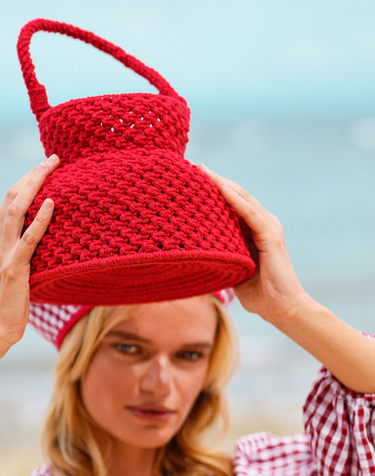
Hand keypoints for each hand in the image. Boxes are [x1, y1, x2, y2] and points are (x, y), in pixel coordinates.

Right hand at [0, 154, 59, 347]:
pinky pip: (29, 239)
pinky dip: (40, 219)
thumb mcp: (15, 266)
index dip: (27, 180)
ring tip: (51, 167)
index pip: (11, 200)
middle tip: (53, 157)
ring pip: (17, 210)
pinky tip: (51, 203)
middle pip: (13, 197)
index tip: (45, 165)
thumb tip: (45, 234)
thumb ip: (23, 248)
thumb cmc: (8, 299)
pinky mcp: (15, 268)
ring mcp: (4, 253)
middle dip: (33, 174)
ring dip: (35, 186)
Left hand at [199, 165, 308, 324]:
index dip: (214, 188)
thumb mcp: (233, 269)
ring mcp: (268, 227)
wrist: (282, 309)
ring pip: (242, 198)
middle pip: (236, 194)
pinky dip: (234, 198)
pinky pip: (249, 212)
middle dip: (215, 179)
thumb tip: (195, 253)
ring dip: (222, 183)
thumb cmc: (258, 293)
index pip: (232, 202)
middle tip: (193, 166)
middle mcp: (263, 223)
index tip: (192, 177)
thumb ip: (220, 256)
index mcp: (254, 229)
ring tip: (202, 170)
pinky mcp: (270, 235)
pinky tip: (219, 186)